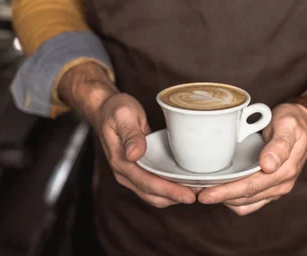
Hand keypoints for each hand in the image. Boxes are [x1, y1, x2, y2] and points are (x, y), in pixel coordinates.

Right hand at [59, 62, 196, 207]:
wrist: (105, 109)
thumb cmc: (116, 110)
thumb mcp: (124, 116)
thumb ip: (131, 134)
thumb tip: (135, 154)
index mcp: (121, 162)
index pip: (147, 183)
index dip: (169, 191)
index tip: (189, 195)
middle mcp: (124, 172)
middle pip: (152, 194)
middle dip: (176, 197)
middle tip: (200, 194)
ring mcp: (130, 173)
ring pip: (153, 194)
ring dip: (173, 196)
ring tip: (196, 190)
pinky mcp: (138, 170)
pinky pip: (154, 186)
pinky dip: (169, 189)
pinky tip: (185, 183)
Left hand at [197, 103, 306, 214]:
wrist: (304, 124)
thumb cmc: (292, 122)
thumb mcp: (288, 125)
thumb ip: (280, 144)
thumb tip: (269, 165)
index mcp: (284, 171)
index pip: (250, 187)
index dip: (226, 192)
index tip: (206, 193)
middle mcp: (280, 184)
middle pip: (245, 198)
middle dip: (220, 198)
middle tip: (198, 194)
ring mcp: (276, 188)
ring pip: (246, 203)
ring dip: (226, 200)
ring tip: (205, 191)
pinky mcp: (270, 187)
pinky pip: (250, 202)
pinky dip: (234, 200)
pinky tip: (221, 190)